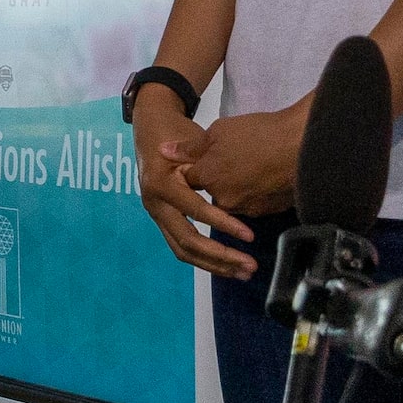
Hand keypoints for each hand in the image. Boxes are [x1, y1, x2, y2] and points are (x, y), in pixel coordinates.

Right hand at [134, 97, 255, 278]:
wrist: (151, 130)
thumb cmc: (176, 133)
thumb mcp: (193, 142)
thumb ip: (207, 164)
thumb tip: (236, 183)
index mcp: (162, 184)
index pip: (195, 211)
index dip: (223, 224)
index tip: (250, 236)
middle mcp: (155, 204)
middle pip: (187, 241)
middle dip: (220, 256)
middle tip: (250, 266)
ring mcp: (157, 215)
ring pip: (183, 250)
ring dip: (214, 265)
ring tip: (243, 272)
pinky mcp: (164, 221)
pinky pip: (181, 246)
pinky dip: (205, 259)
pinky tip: (227, 266)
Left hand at [179, 99, 309, 223]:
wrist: (304, 145)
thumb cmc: (260, 134)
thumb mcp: (219, 130)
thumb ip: (190, 146)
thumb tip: (164, 151)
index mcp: (207, 178)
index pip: (189, 181)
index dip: (195, 168)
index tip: (203, 160)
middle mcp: (224, 199)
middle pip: (212, 195)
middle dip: (217, 182)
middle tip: (234, 160)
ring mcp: (248, 208)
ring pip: (234, 201)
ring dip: (238, 189)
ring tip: (254, 165)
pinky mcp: (270, 212)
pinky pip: (256, 204)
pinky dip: (257, 193)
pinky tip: (267, 176)